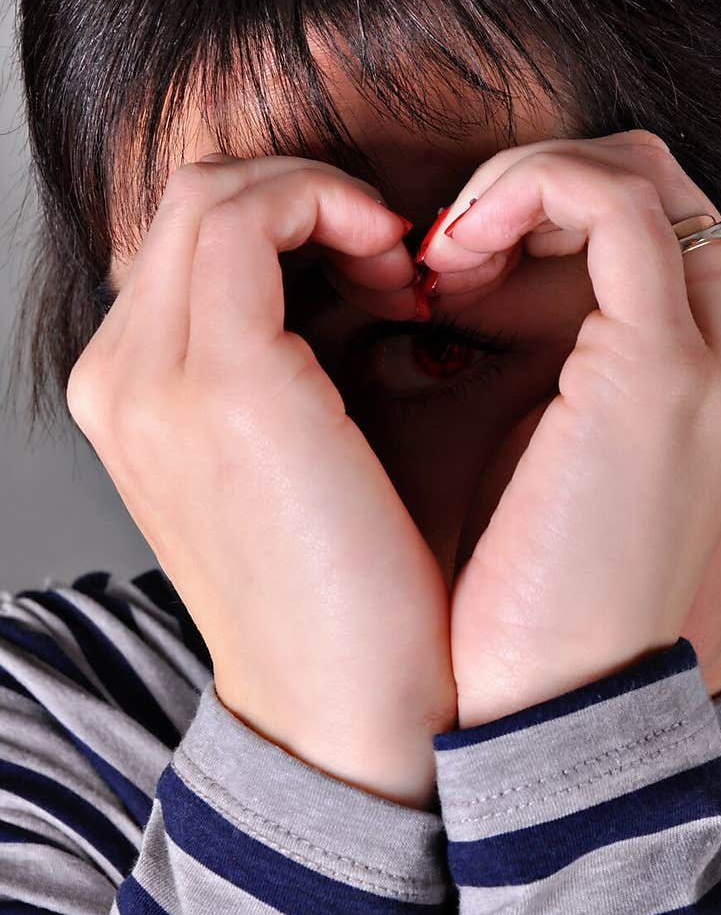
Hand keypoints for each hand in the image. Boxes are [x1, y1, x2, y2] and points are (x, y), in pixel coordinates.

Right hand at [66, 154, 455, 805]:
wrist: (345, 721)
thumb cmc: (346, 603)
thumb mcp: (291, 469)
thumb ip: (286, 374)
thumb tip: (346, 293)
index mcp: (132, 401)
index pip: (190, 245)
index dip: (289, 224)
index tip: (382, 271)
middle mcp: (119, 380)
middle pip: (195, 202)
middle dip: (306, 201)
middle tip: (399, 262)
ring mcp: (154, 379)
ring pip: (218, 193)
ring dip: (323, 202)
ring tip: (404, 273)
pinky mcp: (221, 383)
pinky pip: (256, 215)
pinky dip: (337, 211)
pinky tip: (406, 271)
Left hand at [416, 132, 720, 725]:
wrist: (547, 704)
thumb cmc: (527, 584)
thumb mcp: (551, 439)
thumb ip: (551, 342)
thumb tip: (469, 265)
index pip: (650, 220)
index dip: (541, 210)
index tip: (447, 267)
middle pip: (647, 179)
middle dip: (526, 189)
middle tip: (435, 258)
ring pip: (630, 169)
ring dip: (512, 186)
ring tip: (434, 264)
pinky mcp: (666, 367)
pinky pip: (606, 198)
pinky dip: (518, 193)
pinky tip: (446, 260)